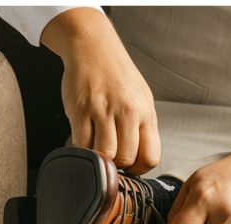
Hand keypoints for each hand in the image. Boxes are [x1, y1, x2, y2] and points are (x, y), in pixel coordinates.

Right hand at [41, 8, 159, 174]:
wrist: (93, 48)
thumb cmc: (118, 76)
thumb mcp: (142, 99)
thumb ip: (142, 128)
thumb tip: (139, 160)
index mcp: (145, 112)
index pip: (150, 157)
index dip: (139, 169)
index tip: (130, 166)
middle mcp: (126, 111)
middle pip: (126, 159)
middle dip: (117, 164)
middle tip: (111, 155)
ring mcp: (102, 111)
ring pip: (104, 154)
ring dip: (99, 157)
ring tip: (97, 146)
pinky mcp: (80, 110)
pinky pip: (81, 144)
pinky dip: (82, 148)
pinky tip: (84, 138)